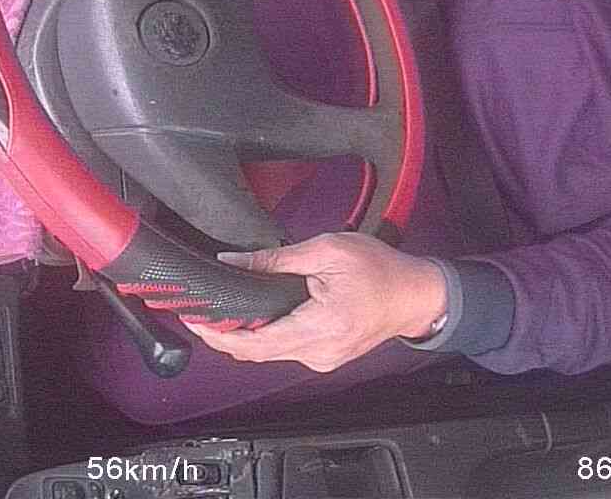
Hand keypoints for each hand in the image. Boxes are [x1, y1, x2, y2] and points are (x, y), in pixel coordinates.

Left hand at [183, 232, 447, 371]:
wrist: (416, 295)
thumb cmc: (381, 270)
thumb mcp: (326, 250)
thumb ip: (276, 259)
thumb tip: (232, 261)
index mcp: (320, 327)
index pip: (255, 343)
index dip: (218, 335)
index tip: (194, 321)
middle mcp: (318, 352)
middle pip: (255, 353)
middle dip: (222, 335)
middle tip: (196, 313)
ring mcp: (322, 359)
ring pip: (268, 353)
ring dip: (242, 336)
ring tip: (218, 312)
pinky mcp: (325, 356)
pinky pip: (284, 350)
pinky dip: (263, 336)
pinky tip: (251, 317)